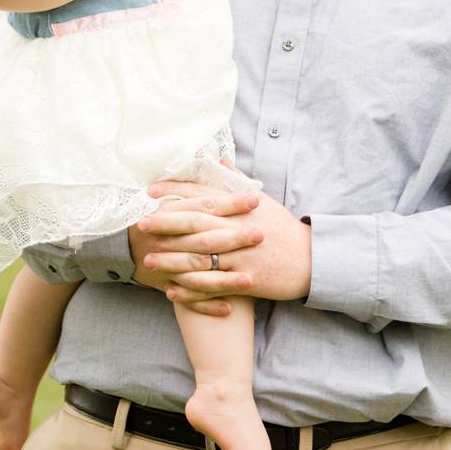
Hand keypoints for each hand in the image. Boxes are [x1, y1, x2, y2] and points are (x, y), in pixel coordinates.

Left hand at [133, 177, 311, 312]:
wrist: (309, 260)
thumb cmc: (283, 229)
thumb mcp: (263, 201)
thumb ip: (237, 181)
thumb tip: (219, 158)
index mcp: (242, 207)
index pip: (204, 195)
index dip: (176, 192)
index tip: (152, 191)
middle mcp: (239, 229)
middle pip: (197, 223)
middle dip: (166, 223)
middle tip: (141, 223)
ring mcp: (241, 256)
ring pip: (200, 256)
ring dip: (171, 259)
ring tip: (148, 261)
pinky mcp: (245, 280)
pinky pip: (212, 286)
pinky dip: (191, 290)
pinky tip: (171, 291)